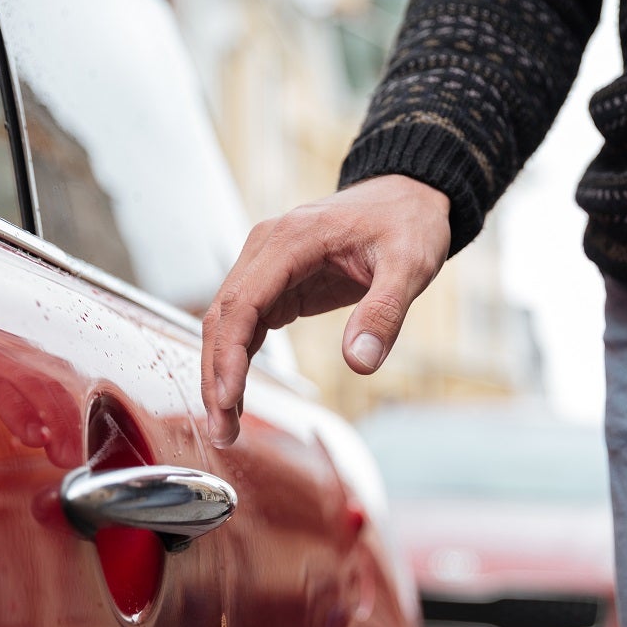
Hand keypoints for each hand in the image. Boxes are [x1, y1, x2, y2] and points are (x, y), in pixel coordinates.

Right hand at [202, 174, 451, 447]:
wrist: (409, 196)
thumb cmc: (407, 222)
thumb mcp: (409, 265)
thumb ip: (384, 313)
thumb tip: (360, 363)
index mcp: (289, 240)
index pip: (242, 303)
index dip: (228, 356)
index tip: (227, 399)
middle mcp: (266, 250)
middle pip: (222, 318)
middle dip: (216, 377)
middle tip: (222, 430)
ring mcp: (268, 266)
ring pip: (227, 325)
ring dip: (221, 374)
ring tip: (226, 426)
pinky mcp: (278, 282)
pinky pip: (246, 325)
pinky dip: (238, 361)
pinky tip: (238, 397)